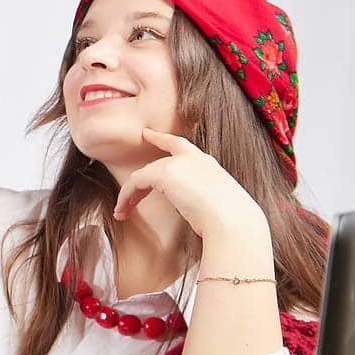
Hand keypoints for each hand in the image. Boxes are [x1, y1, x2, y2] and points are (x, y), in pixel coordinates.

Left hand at [114, 128, 268, 243]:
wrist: (232, 221)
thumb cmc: (230, 221)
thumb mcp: (216, 204)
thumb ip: (203, 199)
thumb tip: (196, 209)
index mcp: (207, 164)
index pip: (180, 146)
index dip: (162, 139)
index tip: (147, 133)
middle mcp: (193, 159)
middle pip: (156, 165)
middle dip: (138, 179)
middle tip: (125, 193)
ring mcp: (178, 164)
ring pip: (143, 175)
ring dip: (129, 195)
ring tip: (121, 213)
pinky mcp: (164, 173)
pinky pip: (136, 183)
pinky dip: (126, 197)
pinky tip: (122, 211)